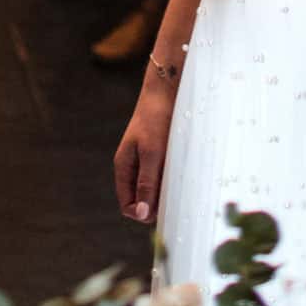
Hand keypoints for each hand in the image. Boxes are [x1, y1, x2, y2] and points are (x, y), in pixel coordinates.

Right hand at [115, 69, 175, 223]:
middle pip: (142, 201)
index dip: (143, 213)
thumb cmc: (157, 120)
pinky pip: (162, 179)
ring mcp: (144, 163)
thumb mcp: (152, 153)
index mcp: (123, 168)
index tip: (163, 209)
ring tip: (180, 180)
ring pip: (154, 191)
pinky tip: (182, 173)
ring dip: (166, 192)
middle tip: (176, 193)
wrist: (166, 92)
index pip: (128, 206)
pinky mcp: (158, 157)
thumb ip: (146, 183)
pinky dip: (171, 181)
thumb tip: (141, 214)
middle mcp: (132, 168)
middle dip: (157, 203)